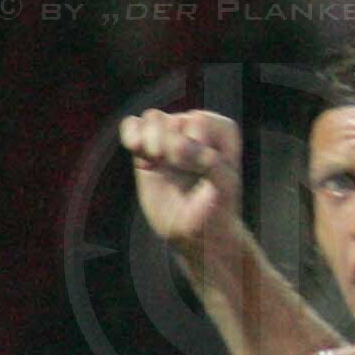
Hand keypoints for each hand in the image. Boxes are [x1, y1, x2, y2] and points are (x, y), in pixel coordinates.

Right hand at [122, 109, 242, 250]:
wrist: (195, 236)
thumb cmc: (216, 211)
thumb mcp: (224, 188)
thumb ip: (207, 162)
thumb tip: (177, 145)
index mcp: (221, 137)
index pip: (202, 121)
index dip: (197, 141)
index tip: (202, 167)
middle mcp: (195, 134)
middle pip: (175, 119)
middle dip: (172, 142)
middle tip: (176, 166)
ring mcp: (169, 141)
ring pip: (153, 118)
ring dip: (151, 137)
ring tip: (156, 158)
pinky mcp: (146, 152)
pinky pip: (133, 125)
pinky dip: (131, 131)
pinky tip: (135, 147)